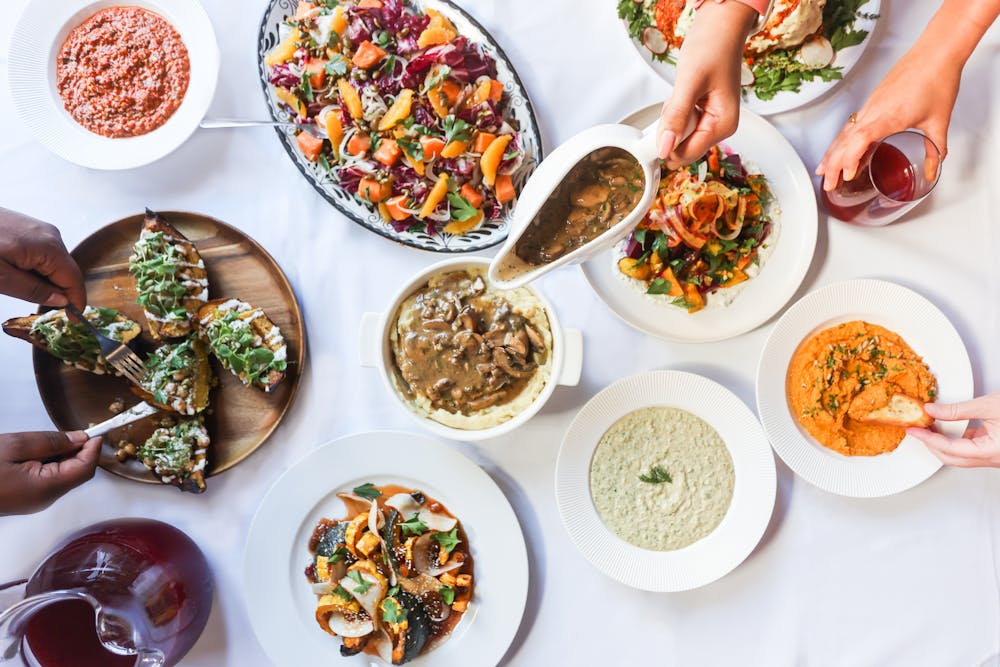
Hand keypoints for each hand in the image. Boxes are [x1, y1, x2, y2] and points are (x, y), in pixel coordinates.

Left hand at [0, 208, 85, 308]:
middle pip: (65, 272)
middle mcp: (51, 235)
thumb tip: (62, 301)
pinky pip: (42, 254)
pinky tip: (14, 273)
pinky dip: (35, 269)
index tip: (73, 321)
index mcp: (49, 247)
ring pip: (53, 264)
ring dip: (43, 281)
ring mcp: (40, 229)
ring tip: (16, 288)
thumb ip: (33, 290)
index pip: (74, 280)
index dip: (76, 302)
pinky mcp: (29, 228)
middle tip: (37, 310)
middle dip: (57, 292)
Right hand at [0, 431, 100, 514]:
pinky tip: (36, 454)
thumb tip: (78, 439)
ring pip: (63, 475)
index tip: (95, 433)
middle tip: (73, 433)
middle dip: (80, 451)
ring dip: (63, 456)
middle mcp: (44, 499)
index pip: (86, 468)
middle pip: (77, 472)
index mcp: (47, 488)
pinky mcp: (27, 498)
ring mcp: (35, 501)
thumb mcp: (16, 447)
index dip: (93, 449)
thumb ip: (51, 442)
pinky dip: (50, 464)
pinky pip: (48, 479)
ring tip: (47, 442)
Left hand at [656, 0, 756, 168]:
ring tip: (682, 93)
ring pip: (677, 135)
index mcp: (724, 125)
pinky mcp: (701, 114)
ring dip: (671, 117)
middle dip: (670, 127)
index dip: (667, 144)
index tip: (660, 122)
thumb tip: (665, 148)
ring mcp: (710, 122)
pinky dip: (673, 110)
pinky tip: (681, 94)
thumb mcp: (690, 82)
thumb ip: (676, 117)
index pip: (688, 154)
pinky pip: (678, 122)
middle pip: (681, 147)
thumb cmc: (713, 47)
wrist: (719, 27)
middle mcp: (719, 127)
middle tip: (676, 100)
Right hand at [815, 41, 959, 191]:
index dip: (851, 158)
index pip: (861, 138)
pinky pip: (851, 124)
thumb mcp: (940, 121)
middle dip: (833, 164)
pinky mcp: (872, 101)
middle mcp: (875, 110)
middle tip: (828, 184)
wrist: (936, 52)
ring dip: (832, 153)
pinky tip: (839, 149)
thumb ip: (936, 149)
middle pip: (845, 140)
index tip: (848, 175)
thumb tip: (933, 170)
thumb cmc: (937, 79)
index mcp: (891, 115)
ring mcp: (871, 105)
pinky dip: (841, 140)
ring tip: (823, 171)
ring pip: (844, 132)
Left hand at [907, 394, 999, 467]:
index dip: (928, 438)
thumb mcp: (990, 405)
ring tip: (929, 426)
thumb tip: (932, 410)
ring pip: (961, 456)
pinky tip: (947, 427)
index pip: (949, 449)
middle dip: (931, 444)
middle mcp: (993, 459)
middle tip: (917, 428)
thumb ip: (958, 410)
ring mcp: (994, 457)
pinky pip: (970, 450)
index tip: (913, 429)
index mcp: (991, 452)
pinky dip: (956, 440)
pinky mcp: (995, 450)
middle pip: (952, 458)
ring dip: (943, 443)